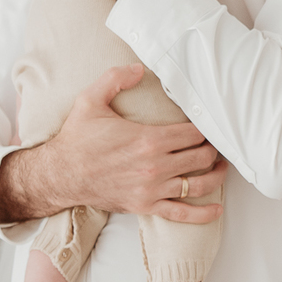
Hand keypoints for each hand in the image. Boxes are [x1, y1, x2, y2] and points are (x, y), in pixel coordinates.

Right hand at [0, 65, 226, 225]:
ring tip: (221, 168)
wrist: (60, 175)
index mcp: (149, 139)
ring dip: (215, 176)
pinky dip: (203, 213)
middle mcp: (156, 165)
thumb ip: (115, 78)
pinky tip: (217, 209)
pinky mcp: (146, 205)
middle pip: (201, 157)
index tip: (209, 124)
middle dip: (213, 150)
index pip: (193, 133)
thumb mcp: (90, 100)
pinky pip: (181, 213)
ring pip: (198, 185)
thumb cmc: (77, 139)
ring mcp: (152, 188)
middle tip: (216, 144)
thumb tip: (139, 68)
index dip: (206, 128)